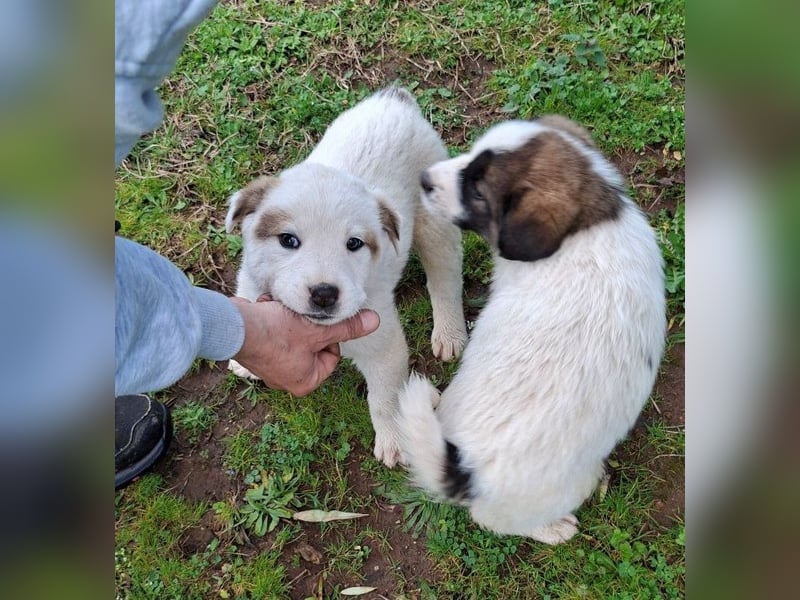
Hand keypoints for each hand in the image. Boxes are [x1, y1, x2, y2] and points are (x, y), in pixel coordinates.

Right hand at [229, 296, 379, 396]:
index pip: (332, 358)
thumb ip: (347, 327)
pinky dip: (274, 318)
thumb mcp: (318, 329)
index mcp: (305, 382)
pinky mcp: (257, 352)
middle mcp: (286, 379)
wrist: (235, 326)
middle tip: (299, 315)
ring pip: (293, 336)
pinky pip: (275, 334)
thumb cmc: (277, 333)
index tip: (317, 324)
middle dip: (306, 325)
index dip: (329, 336)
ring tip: (281, 311)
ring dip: (290, 319)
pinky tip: (268, 309)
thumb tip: (374, 322)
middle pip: (312, 345)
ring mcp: (270, 367)